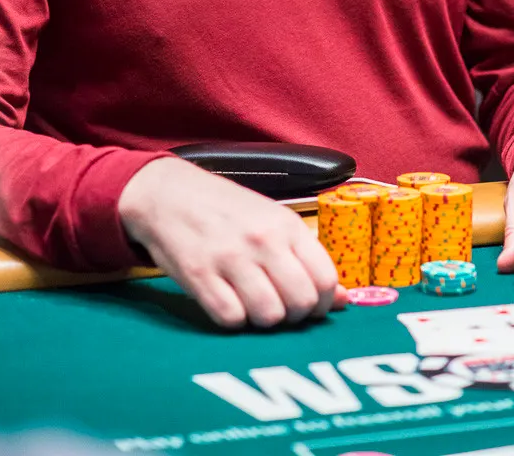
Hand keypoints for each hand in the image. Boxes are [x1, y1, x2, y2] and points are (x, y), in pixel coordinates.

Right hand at [118, 157, 345, 328]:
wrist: (169, 193)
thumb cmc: (225, 208)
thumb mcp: (272, 220)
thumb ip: (307, 257)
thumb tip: (344, 300)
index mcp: (285, 224)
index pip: (326, 280)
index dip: (323, 303)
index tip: (311, 305)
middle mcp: (262, 240)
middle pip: (301, 303)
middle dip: (295, 315)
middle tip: (281, 307)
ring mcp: (230, 258)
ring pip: (269, 316)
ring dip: (264, 319)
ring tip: (253, 303)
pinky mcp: (199, 276)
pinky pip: (231, 319)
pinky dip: (233, 319)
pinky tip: (229, 301)